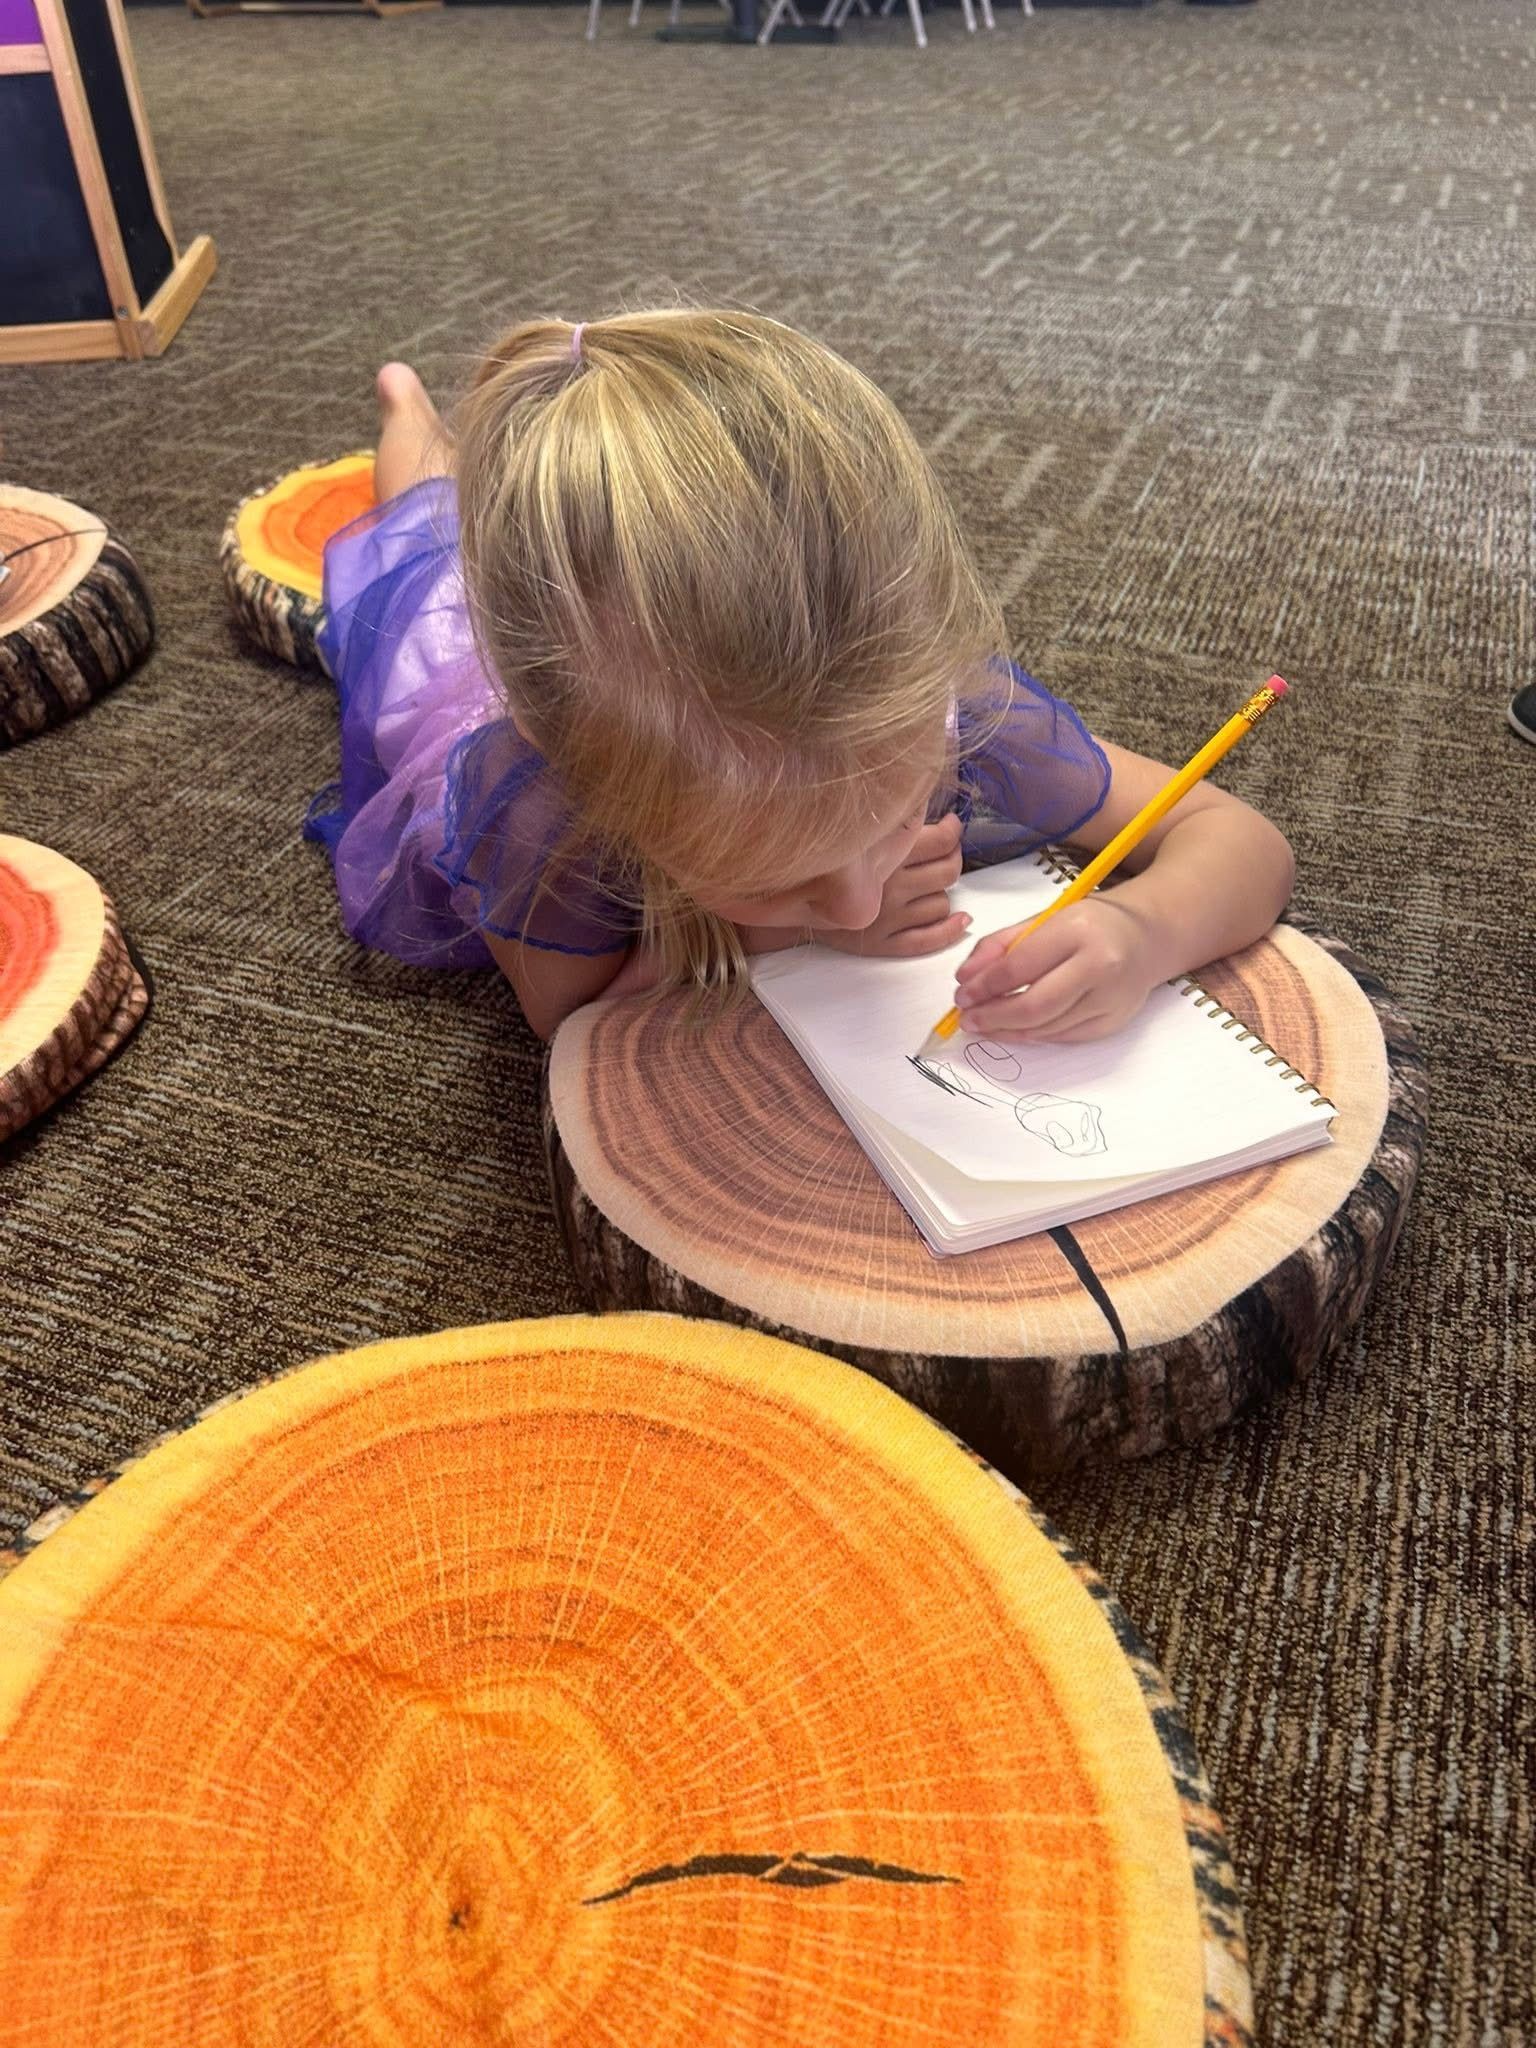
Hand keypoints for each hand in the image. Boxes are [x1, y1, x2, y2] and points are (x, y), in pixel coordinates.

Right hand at [818, 814, 970, 958]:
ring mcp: (888, 919)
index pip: (942, 841)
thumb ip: (888, 822)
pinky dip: (951, 929)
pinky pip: (929, 939)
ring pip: (942, 904)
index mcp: (883, 856)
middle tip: (946, 853)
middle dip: (953, 859)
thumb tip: (924, 801)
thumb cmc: (827, 866)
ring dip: (941, 894)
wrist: (790, 905)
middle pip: (948, 872)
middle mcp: (889, 888)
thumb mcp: (856, 835)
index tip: (950, 826)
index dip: (953, 831)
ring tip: (927, 886)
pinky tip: (961, 919)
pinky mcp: (884, 944)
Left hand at [952, 895, 1163, 1042]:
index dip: (984, 987)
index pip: (1019, 967)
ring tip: (983, 1025)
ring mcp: (1111, 998)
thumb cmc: (1088, 925)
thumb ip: (1000, 945)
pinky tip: (1013, 1029)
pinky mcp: (1113, 1022)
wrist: (1146, 937)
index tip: (961, 996)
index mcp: (1078, 929)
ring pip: (1047, 1028)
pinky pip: (1063, 1036)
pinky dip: (1033, 1035)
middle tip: (968, 1020)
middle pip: (1034, 1006)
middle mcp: (1100, 965)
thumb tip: (965, 979)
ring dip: (1007, 1031)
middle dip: (993, 1017)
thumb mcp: (1044, 920)